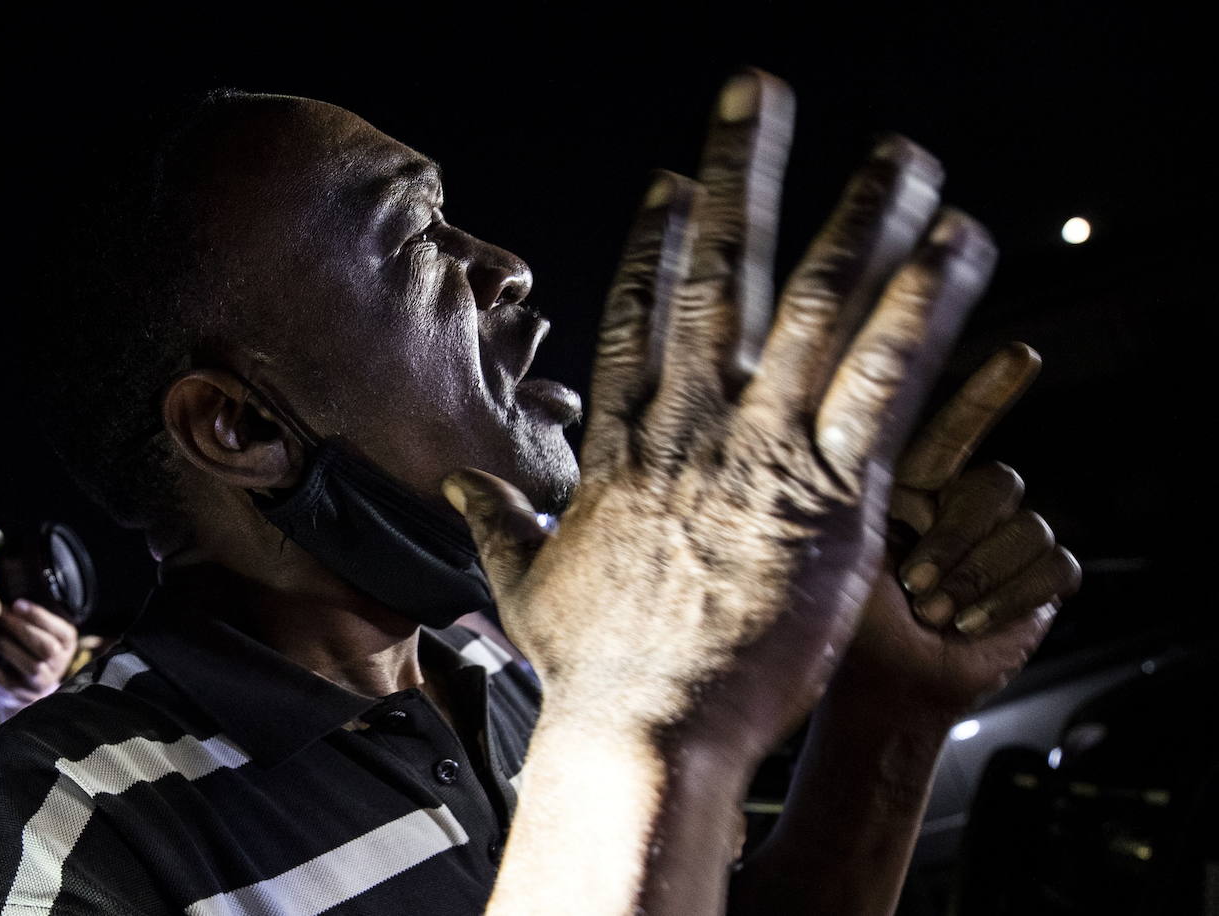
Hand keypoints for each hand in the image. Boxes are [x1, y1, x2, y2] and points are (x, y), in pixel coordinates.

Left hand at [0, 599, 77, 715]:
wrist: (28, 688)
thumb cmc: (31, 650)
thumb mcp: (43, 634)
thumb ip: (35, 619)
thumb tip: (13, 599)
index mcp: (68, 645)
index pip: (62, 631)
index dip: (40, 617)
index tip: (18, 603)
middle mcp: (59, 664)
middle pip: (46, 647)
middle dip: (21, 628)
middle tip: (0, 615)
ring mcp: (42, 681)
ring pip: (30, 664)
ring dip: (7, 646)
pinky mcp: (23, 694)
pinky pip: (8, 682)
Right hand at [444, 69, 995, 761]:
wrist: (644, 727)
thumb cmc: (590, 670)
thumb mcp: (522, 587)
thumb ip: (494, 525)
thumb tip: (455, 491)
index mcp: (625, 444)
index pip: (638, 317)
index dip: (657, 241)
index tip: (674, 183)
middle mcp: (688, 424)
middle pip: (716, 277)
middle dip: (742, 176)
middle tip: (760, 94)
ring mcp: (756, 450)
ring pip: (809, 308)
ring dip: (858, 221)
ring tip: (900, 154)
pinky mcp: (827, 492)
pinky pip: (880, 383)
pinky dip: (920, 310)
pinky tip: (956, 246)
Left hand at [834, 343, 1081, 719]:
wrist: (884, 691)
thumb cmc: (850, 625)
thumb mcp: (843, 548)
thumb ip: (862, 492)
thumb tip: (867, 428)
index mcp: (912, 488)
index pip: (954, 430)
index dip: (989, 392)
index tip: (1022, 356)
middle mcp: (962, 504)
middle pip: (997, 483)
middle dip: (956, 542)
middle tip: (914, 586)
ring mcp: (1004, 540)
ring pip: (1028, 526)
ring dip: (977, 579)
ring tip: (935, 613)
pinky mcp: (1040, 580)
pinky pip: (1055, 566)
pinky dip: (1010, 601)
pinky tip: (970, 624)